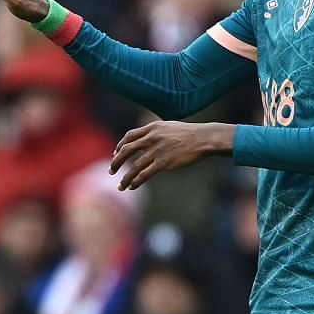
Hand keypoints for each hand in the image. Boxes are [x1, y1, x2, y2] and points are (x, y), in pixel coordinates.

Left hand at [108, 121, 234, 190]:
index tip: (115, 153)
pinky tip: (132, 187)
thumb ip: (156, 132)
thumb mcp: (169, 127)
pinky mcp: (163, 163)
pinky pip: (145, 174)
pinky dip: (136, 182)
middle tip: (111, 171)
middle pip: (126, 150)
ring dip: (125, 178)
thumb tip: (147, 140)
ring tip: (120, 186)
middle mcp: (151, 138)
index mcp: (152, 128)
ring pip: (134, 166)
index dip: (120, 146)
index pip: (129, 136)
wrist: (203, 138)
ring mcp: (156, 151)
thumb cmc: (189, 134)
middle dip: (116, 162)